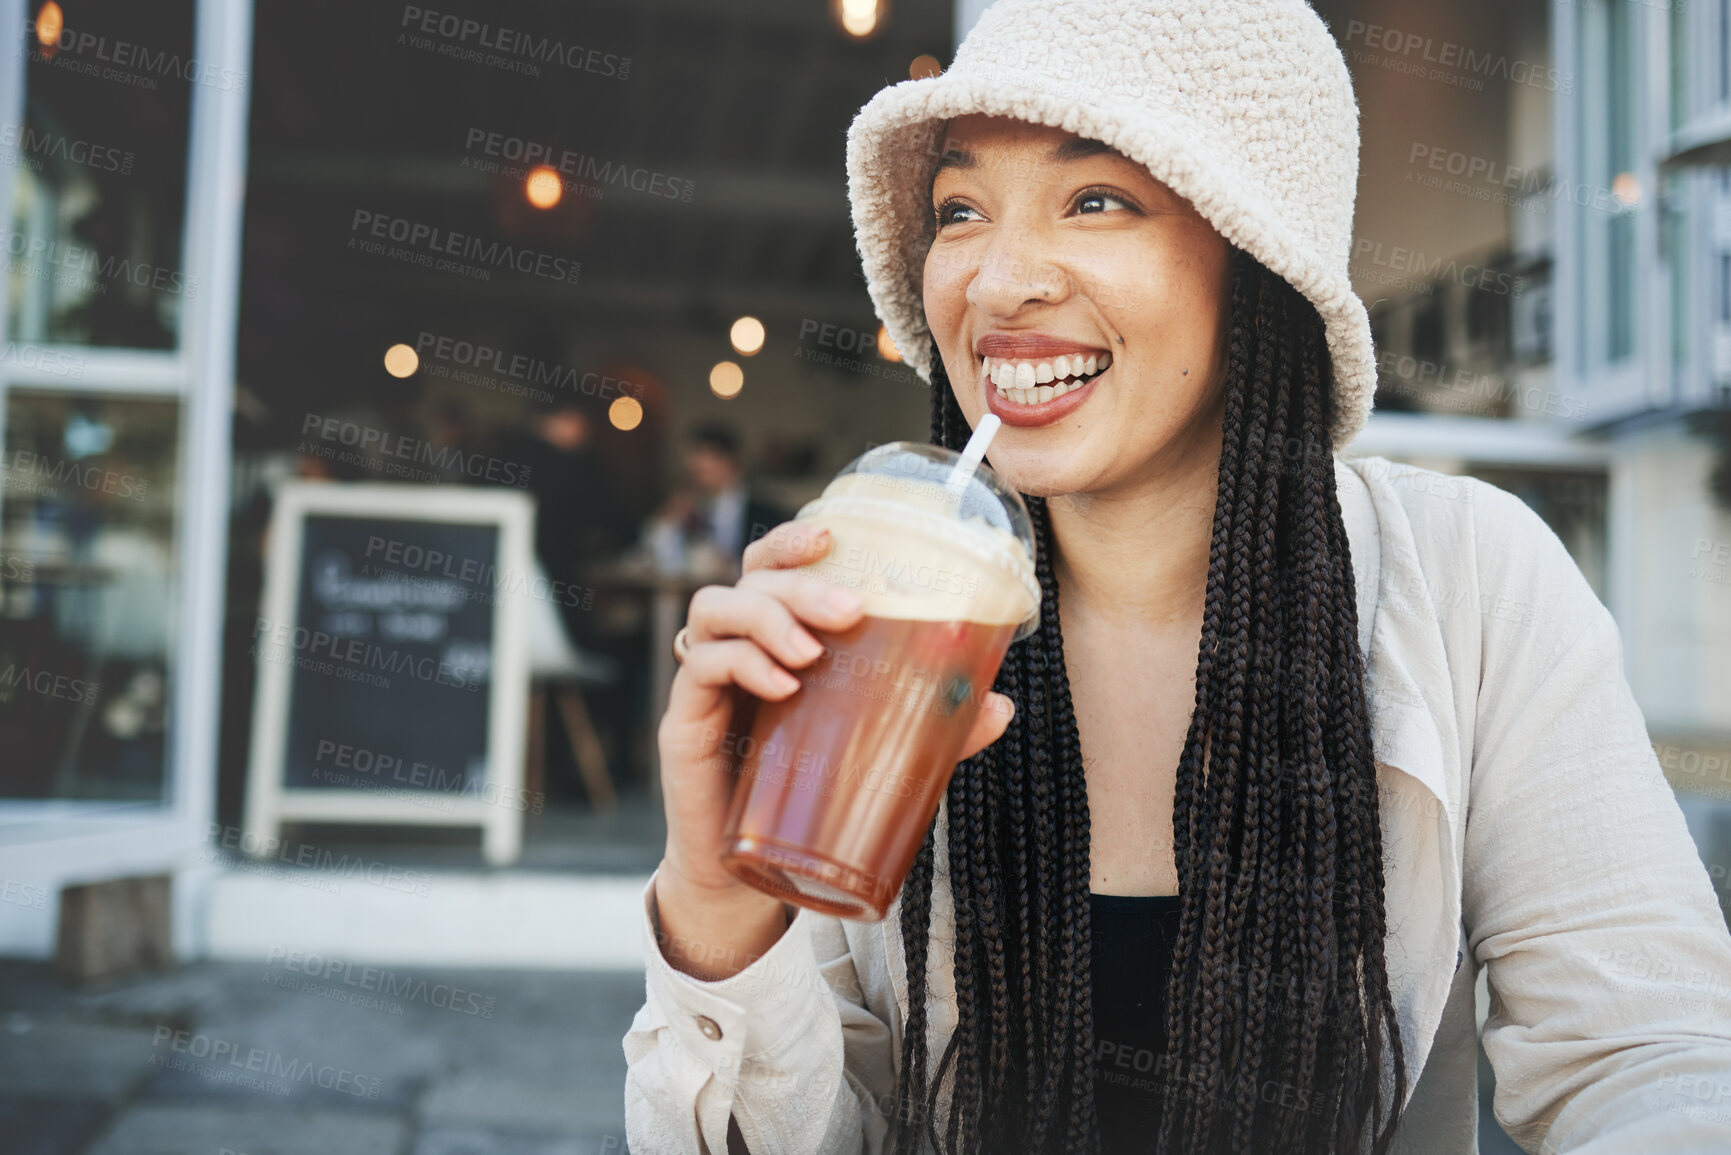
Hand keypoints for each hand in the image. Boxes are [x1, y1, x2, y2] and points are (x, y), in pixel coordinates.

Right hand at [652, 521, 1014, 976]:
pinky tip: (781, 688)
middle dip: (799, 582)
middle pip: (749, 577)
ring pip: (714, 608)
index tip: (832, 534)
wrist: (746, 877)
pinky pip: (699, 668)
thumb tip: (1000, 705)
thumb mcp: (876, 754)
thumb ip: (932, 728)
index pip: (769, 565)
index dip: (791, 540)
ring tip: (812, 655)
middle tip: (850, 610)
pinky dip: (741, 664)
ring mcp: (703, 681)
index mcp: (774, 637)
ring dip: (767, 617)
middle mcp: (734, 646)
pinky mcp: (682, 720)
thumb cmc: (806, 797)